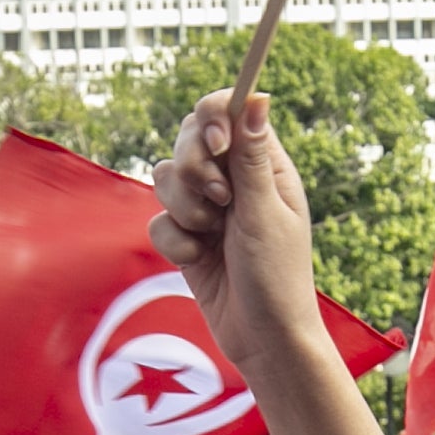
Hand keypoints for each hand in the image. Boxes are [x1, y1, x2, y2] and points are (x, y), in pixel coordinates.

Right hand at [149, 93, 323, 378]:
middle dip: (192, 168)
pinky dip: (174, 241)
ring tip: (211, 236)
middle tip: (219, 201)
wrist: (262, 339)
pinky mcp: (186, 237)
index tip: (216, 147)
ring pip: (165, 177)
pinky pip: (157, 219)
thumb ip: (252, 157)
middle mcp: (234, 181)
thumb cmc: (277, 277)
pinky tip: (198, 261)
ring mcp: (207, 209)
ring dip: (183, 208)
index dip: (212, 118)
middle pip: (188, 138)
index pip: (227, 112)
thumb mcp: (264, 213)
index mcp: (263, 166)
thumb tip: (258, 96)